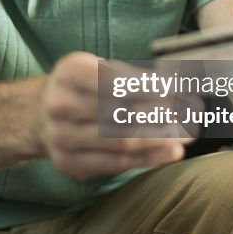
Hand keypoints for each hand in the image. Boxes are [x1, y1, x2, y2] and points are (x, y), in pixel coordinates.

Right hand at [39, 52, 190, 180]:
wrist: (38, 116)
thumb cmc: (83, 89)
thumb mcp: (100, 69)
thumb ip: (135, 77)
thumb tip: (180, 86)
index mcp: (70, 72)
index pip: (116, 81)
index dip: (151, 87)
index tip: (180, 90)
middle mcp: (61, 104)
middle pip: (122, 112)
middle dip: (163, 114)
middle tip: (193, 114)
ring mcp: (62, 137)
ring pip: (121, 141)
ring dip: (161, 139)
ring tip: (188, 134)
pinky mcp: (69, 164)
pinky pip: (116, 164)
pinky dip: (148, 158)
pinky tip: (171, 152)